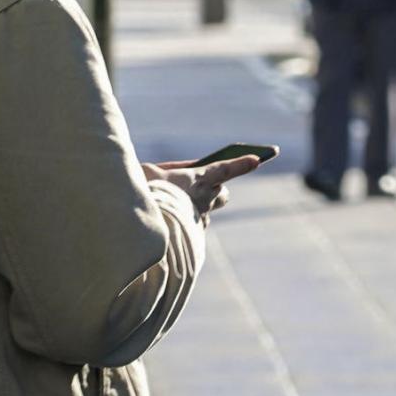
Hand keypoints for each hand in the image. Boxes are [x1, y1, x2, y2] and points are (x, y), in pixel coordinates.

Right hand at [142, 155, 263, 215]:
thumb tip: (183, 171)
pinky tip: (172, 224)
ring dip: (200, 208)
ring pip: (208, 211)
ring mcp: (201, 219)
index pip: (226, 169)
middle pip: (222, 193)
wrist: (138, 227)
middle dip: (217, 190)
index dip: (241, 164)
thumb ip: (170, 169)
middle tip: (204, 188)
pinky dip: (188, 224)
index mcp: (197, 179)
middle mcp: (205, 199)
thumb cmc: (143, 193)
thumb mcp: (151, 171)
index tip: (256, 159)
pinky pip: (195, 227)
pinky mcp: (194, 236)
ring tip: (178, 207)